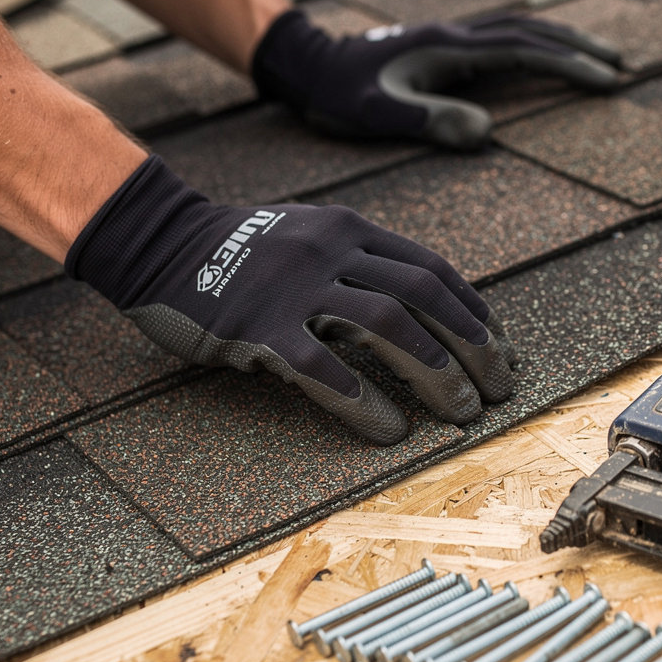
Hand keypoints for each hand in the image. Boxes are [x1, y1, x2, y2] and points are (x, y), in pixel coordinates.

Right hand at [66, 156, 515, 443]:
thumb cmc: (245, 250)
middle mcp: (333, 249)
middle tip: (499, 389)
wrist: (160, 242)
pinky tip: (390, 431)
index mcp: (352, 230)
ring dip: (436, 373)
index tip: (501, 352)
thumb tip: (425, 314)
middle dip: (473, 346)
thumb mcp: (313, 236)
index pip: (433, 270)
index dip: (475, 314)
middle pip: (423, 297)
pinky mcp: (258, 326)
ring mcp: (295, 286)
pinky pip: (322, 369)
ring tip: (462, 412)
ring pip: (386, 327)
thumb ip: (363, 263)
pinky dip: (363, 402)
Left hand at [251, 10, 621, 148]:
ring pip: (519, 31)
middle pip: (532, 31)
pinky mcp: (444, 50)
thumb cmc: (341, 94)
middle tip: (623, 65)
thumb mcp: (379, 113)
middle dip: (579, 47)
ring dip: (561, 43)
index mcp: (449, 49)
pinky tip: (542, 60)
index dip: (568, 65)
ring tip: (598, 59)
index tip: (606, 81)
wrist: (311, 66)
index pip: (523, 52)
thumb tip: (487, 133)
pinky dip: (533, 47)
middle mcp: (456, 36)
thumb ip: (431, 121)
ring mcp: (451, 40)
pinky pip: (501, 41)